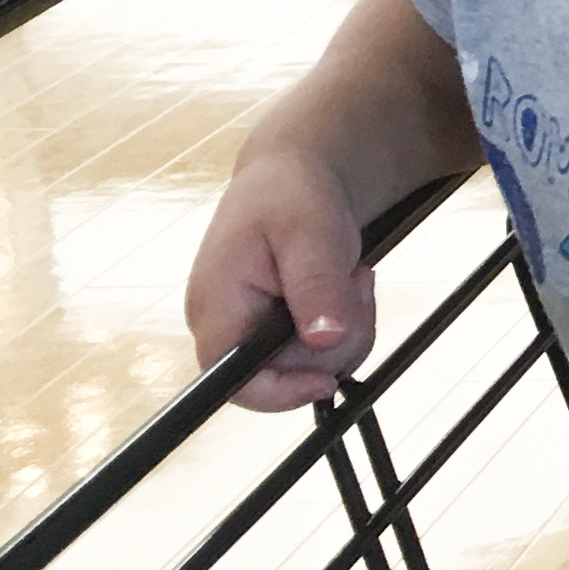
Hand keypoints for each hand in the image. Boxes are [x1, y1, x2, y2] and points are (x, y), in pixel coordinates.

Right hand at [186, 149, 377, 407]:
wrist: (297, 175)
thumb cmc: (291, 194)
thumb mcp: (309, 230)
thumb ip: (315, 283)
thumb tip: (323, 339)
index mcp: (218, 309)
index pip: (233, 383)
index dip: (280, 394)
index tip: (327, 380)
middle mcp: (229, 329)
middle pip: (290, 374)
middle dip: (337, 334)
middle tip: (351, 280)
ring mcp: (256, 333)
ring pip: (318, 364)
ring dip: (351, 324)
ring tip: (346, 273)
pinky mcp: (282, 332)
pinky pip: (328, 350)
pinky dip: (350, 322)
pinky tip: (344, 283)